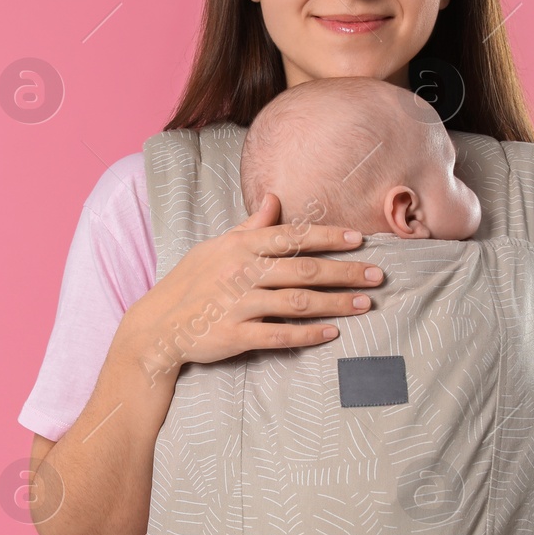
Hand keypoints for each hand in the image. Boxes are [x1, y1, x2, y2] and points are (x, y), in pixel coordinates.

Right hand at [125, 192, 384, 373]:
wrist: (156, 327)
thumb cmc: (189, 283)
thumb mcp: (216, 247)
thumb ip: (249, 226)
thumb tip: (274, 198)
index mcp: (239, 247)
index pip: (291, 237)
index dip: (327, 237)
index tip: (359, 239)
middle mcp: (240, 273)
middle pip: (303, 270)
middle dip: (345, 272)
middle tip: (377, 275)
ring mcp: (237, 305)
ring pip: (296, 303)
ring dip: (335, 304)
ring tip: (365, 305)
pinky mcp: (234, 336)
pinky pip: (278, 335)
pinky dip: (307, 335)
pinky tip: (331, 334)